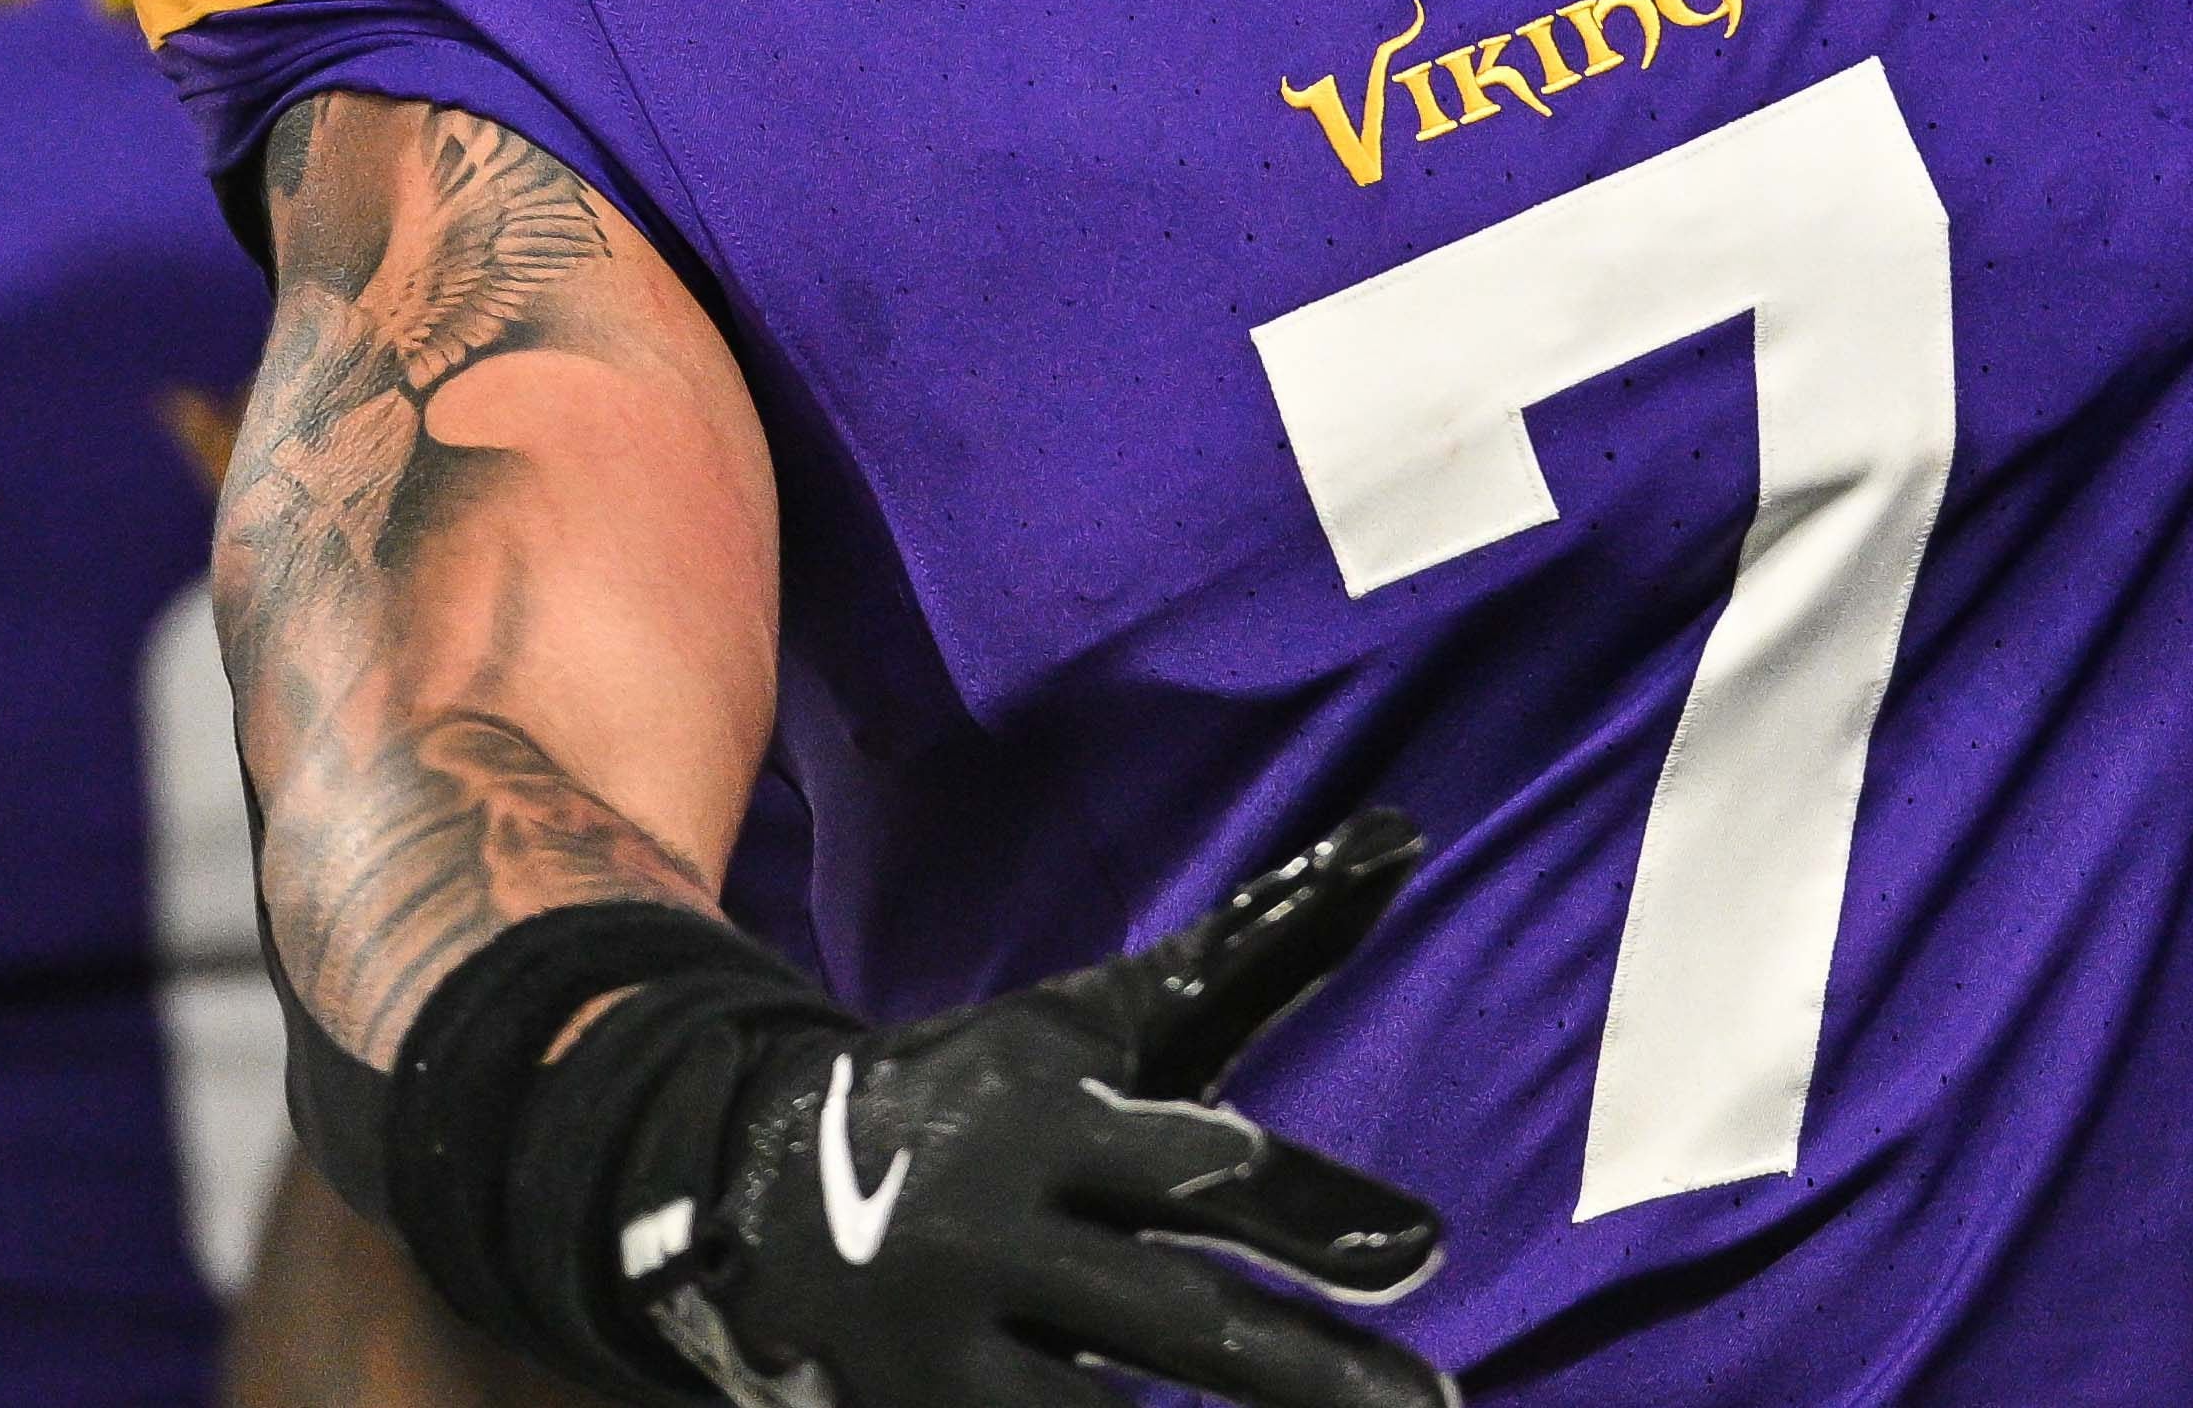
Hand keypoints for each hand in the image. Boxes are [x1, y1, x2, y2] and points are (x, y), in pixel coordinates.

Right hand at [624, 824, 1452, 1407]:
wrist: (763, 1171)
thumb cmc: (990, 1089)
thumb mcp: (1105, 1016)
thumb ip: (1255, 949)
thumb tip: (1402, 837)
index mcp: (1050, 1118)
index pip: (1199, 1168)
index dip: (1310, 1209)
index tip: (1429, 1247)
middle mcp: (995, 1233)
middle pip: (1170, 1321)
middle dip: (1304, 1374)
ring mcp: (941, 1348)